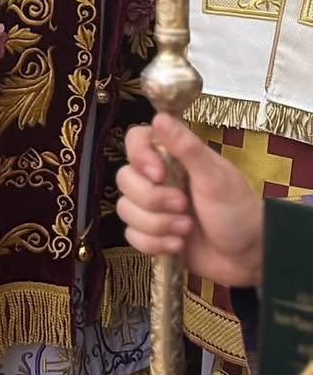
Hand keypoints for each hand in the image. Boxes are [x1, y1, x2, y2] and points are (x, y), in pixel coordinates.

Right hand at [116, 112, 263, 288]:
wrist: (249, 259)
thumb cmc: (238, 212)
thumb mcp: (215, 178)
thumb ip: (186, 148)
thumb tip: (159, 116)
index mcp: (173, 158)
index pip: (135, 140)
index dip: (139, 156)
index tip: (159, 175)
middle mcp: (158, 179)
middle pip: (125, 179)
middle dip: (153, 199)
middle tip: (183, 206)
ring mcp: (153, 208)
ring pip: (125, 210)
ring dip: (156, 224)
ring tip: (186, 230)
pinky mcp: (152, 234)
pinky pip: (132, 236)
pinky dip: (154, 244)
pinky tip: (178, 246)